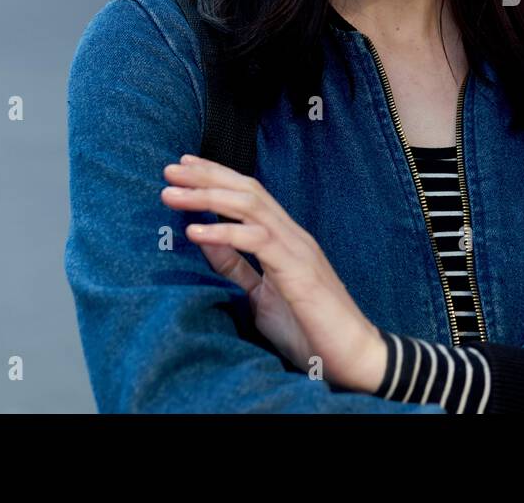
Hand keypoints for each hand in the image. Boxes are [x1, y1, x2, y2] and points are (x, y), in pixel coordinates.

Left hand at [160, 154, 387, 393]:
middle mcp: (292, 236)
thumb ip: (235, 267)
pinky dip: (224, 232)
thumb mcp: (260, 295)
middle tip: (169, 170)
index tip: (182, 169)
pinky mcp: (298, 270)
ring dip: (208, 197)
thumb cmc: (309, 329)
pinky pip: (257, 241)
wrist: (353, 355)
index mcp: (284, 240)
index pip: (248, 196)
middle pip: (247, 191)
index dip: (215, 178)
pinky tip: (195, 230)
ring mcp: (297, 249)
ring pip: (250, 206)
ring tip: (172, 194)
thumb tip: (204, 239)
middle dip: (206, 177)